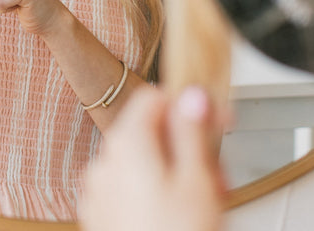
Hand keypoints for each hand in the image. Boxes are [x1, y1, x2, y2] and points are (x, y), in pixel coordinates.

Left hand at [79, 85, 224, 230]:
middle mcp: (104, 162)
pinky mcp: (99, 218)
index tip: (215, 121)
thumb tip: (191, 95)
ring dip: (173, 174)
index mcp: (126, 144)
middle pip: (149, 134)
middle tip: (216, 176)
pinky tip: (177, 220)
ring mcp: (98, 192)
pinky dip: (152, 196)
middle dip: (186, 149)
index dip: (188, 106)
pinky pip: (128, 192)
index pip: (153, 98)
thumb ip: (192, 131)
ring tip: (203, 205)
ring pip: (141, 165)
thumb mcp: (197, 181)